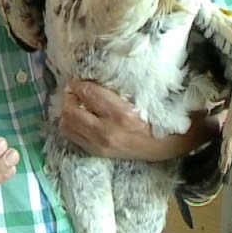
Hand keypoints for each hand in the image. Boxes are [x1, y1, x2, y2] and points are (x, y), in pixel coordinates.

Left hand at [58, 81, 177, 161]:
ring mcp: (100, 144)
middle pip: (70, 110)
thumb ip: (113, 89)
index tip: (77, 80)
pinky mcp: (97, 152)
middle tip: (74, 92)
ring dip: (67, 112)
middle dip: (69, 97)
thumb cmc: (153, 116)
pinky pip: (72, 137)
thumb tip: (88, 80)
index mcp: (120, 113)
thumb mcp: (138, 97)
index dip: (78, 84)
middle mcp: (107, 130)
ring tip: (75, 105)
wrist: (164, 145)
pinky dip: (71, 125)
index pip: (88, 93)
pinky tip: (79, 119)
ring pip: (66, 124)